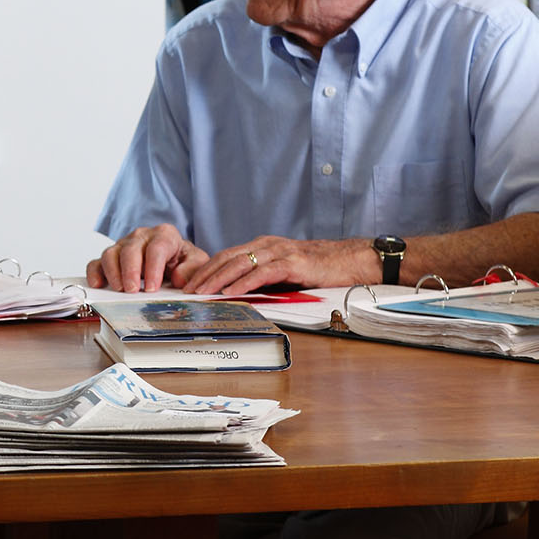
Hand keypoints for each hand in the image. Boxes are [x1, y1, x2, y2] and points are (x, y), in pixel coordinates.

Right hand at [86, 224, 207, 292]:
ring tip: (119, 289)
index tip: (152, 287)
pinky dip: (95, 273)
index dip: (153, 268)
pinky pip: (97, 262)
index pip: (156, 248)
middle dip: (130, 271)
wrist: (173, 259)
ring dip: (112, 272)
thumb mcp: (196, 262)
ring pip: (111, 253)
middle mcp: (141, 237)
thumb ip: (192, 268)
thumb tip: (178, 278)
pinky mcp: (111, 258)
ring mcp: (123, 246)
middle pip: (130, 249)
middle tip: (132, 290)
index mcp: (164, 235)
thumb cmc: (182, 261)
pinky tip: (98, 284)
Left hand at [182, 235, 373, 295]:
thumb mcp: (285, 269)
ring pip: (240, 263)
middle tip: (187, 290)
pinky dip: (244, 282)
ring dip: (218, 279)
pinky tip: (231, 292)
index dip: (206, 269)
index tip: (189, 284)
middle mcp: (267, 245)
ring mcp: (279, 252)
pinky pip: (262, 272)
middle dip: (204, 274)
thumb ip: (263, 275)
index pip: (226, 256)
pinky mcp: (293, 263)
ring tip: (202, 292)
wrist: (352, 260)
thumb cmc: (319, 268)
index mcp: (263, 246)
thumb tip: (238, 292)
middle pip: (227, 258)